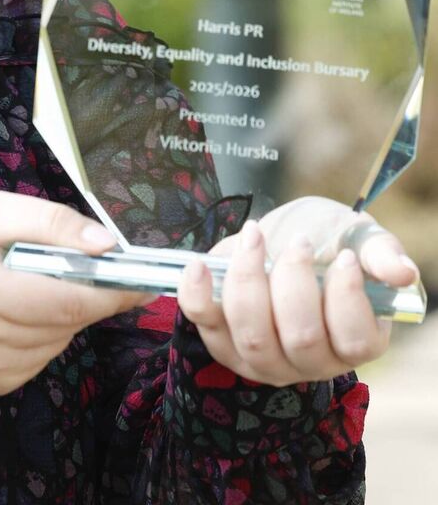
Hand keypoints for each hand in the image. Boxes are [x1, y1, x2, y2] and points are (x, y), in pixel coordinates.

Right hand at [0, 190, 152, 395]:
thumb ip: (46, 221)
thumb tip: (105, 244)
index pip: (68, 301)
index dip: (111, 290)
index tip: (139, 278)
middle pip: (68, 323)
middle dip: (84, 295)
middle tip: (74, 267)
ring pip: (58, 343)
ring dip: (60, 315)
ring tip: (25, 286)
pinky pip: (39, 359)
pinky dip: (40, 335)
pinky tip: (12, 313)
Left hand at [177, 196, 420, 386]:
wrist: (279, 236)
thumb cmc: (326, 239)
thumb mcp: (357, 237)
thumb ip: (380, 253)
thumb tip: (401, 273)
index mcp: (355, 343)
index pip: (355, 341)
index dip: (347, 298)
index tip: (342, 257)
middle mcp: (311, 363)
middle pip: (300, 338)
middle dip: (294, 281)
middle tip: (299, 242)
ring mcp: (264, 360)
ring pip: (252, 336)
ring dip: (248, 280)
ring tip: (256, 237)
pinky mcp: (222, 342)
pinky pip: (204, 325)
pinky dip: (197, 293)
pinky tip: (200, 263)